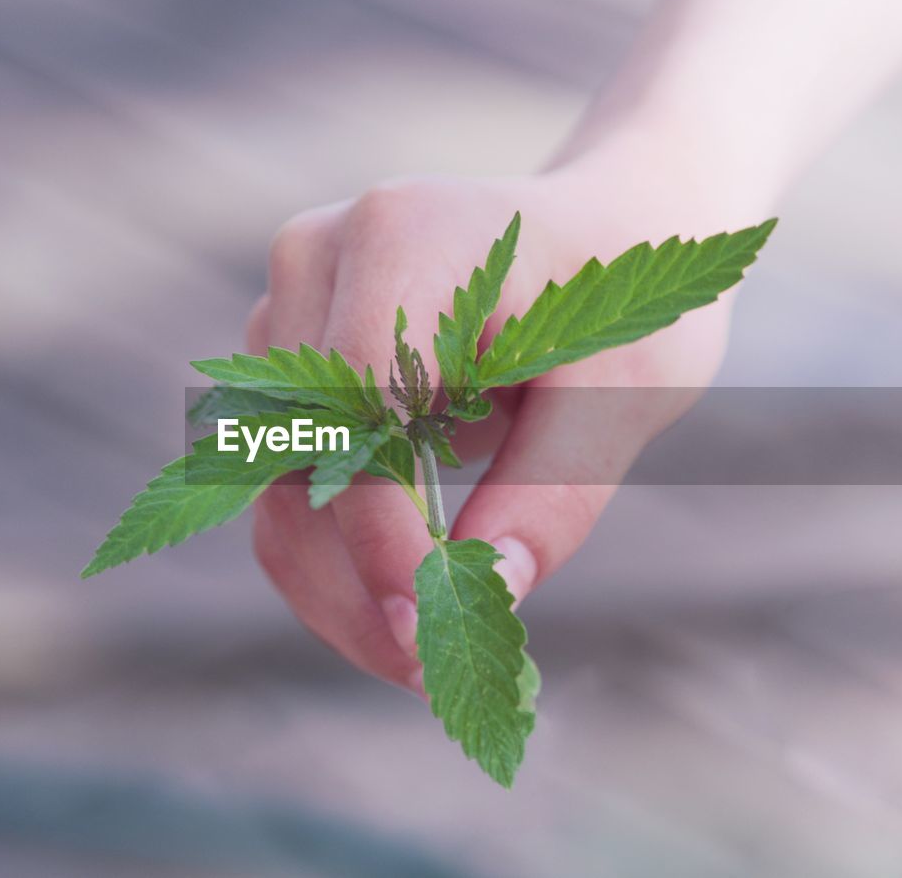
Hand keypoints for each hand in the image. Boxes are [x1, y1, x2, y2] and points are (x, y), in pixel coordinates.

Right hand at [244, 135, 772, 691]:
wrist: (608, 227)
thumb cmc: (631, 298)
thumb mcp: (627, 390)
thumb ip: (556, 488)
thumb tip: (493, 594)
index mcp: (405, 233)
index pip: (356, 401)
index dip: (380, 524)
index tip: (429, 623)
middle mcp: (318, 259)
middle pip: (295, 454)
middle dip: (352, 580)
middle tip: (428, 674)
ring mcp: (292, 305)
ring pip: (270, 481)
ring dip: (334, 583)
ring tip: (422, 657)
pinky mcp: (293, 358)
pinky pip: (285, 477)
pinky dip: (333, 555)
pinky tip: (400, 607)